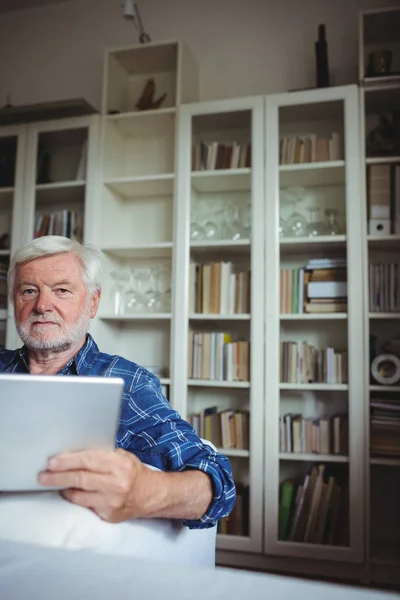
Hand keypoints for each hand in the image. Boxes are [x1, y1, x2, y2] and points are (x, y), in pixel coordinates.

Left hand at [37, 448, 156, 522]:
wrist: (151, 495)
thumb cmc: (133, 472)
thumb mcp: (122, 456)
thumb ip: (102, 455)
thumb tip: (74, 454)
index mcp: (120, 464)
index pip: (88, 460)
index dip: (68, 461)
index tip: (52, 462)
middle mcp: (116, 483)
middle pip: (81, 478)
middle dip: (58, 476)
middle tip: (43, 475)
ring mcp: (112, 501)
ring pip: (80, 494)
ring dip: (62, 488)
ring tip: (50, 482)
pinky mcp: (108, 515)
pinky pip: (85, 505)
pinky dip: (75, 498)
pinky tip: (68, 492)